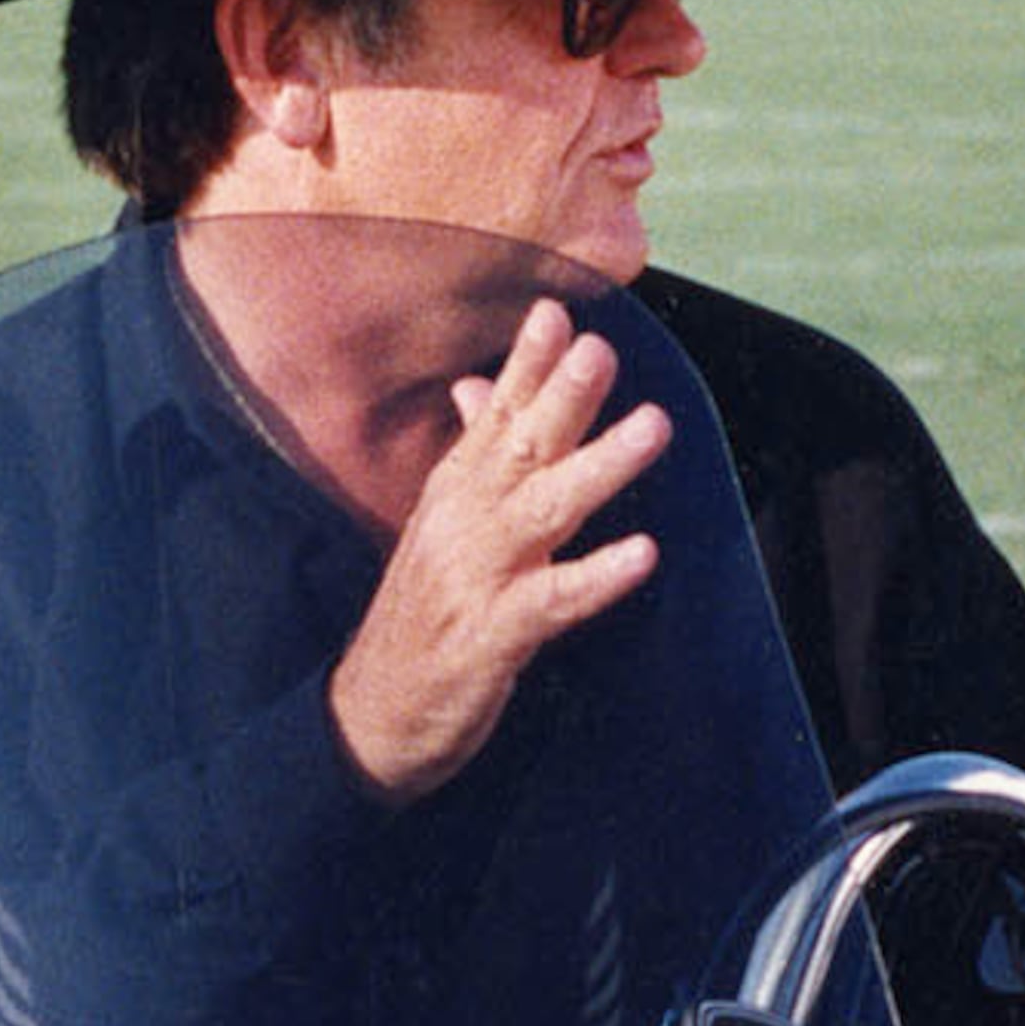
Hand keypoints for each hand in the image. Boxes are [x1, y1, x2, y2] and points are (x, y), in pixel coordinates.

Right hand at [328, 302, 668, 800]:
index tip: (560, 311)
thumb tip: (475, 387)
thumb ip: (469, 453)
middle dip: (562, 396)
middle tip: (603, 349)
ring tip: (653, 427)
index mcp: (455, 494)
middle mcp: (463, 523)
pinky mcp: (491, 638)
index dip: (526, 365)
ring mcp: (476, 578)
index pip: (493, 415)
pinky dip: (596, 577)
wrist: (371, 714)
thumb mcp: (440, 527)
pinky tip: (642, 554)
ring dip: (600, 465)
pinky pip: (552, 601)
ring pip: (544, 511)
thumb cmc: (421, 617)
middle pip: (520, 448)